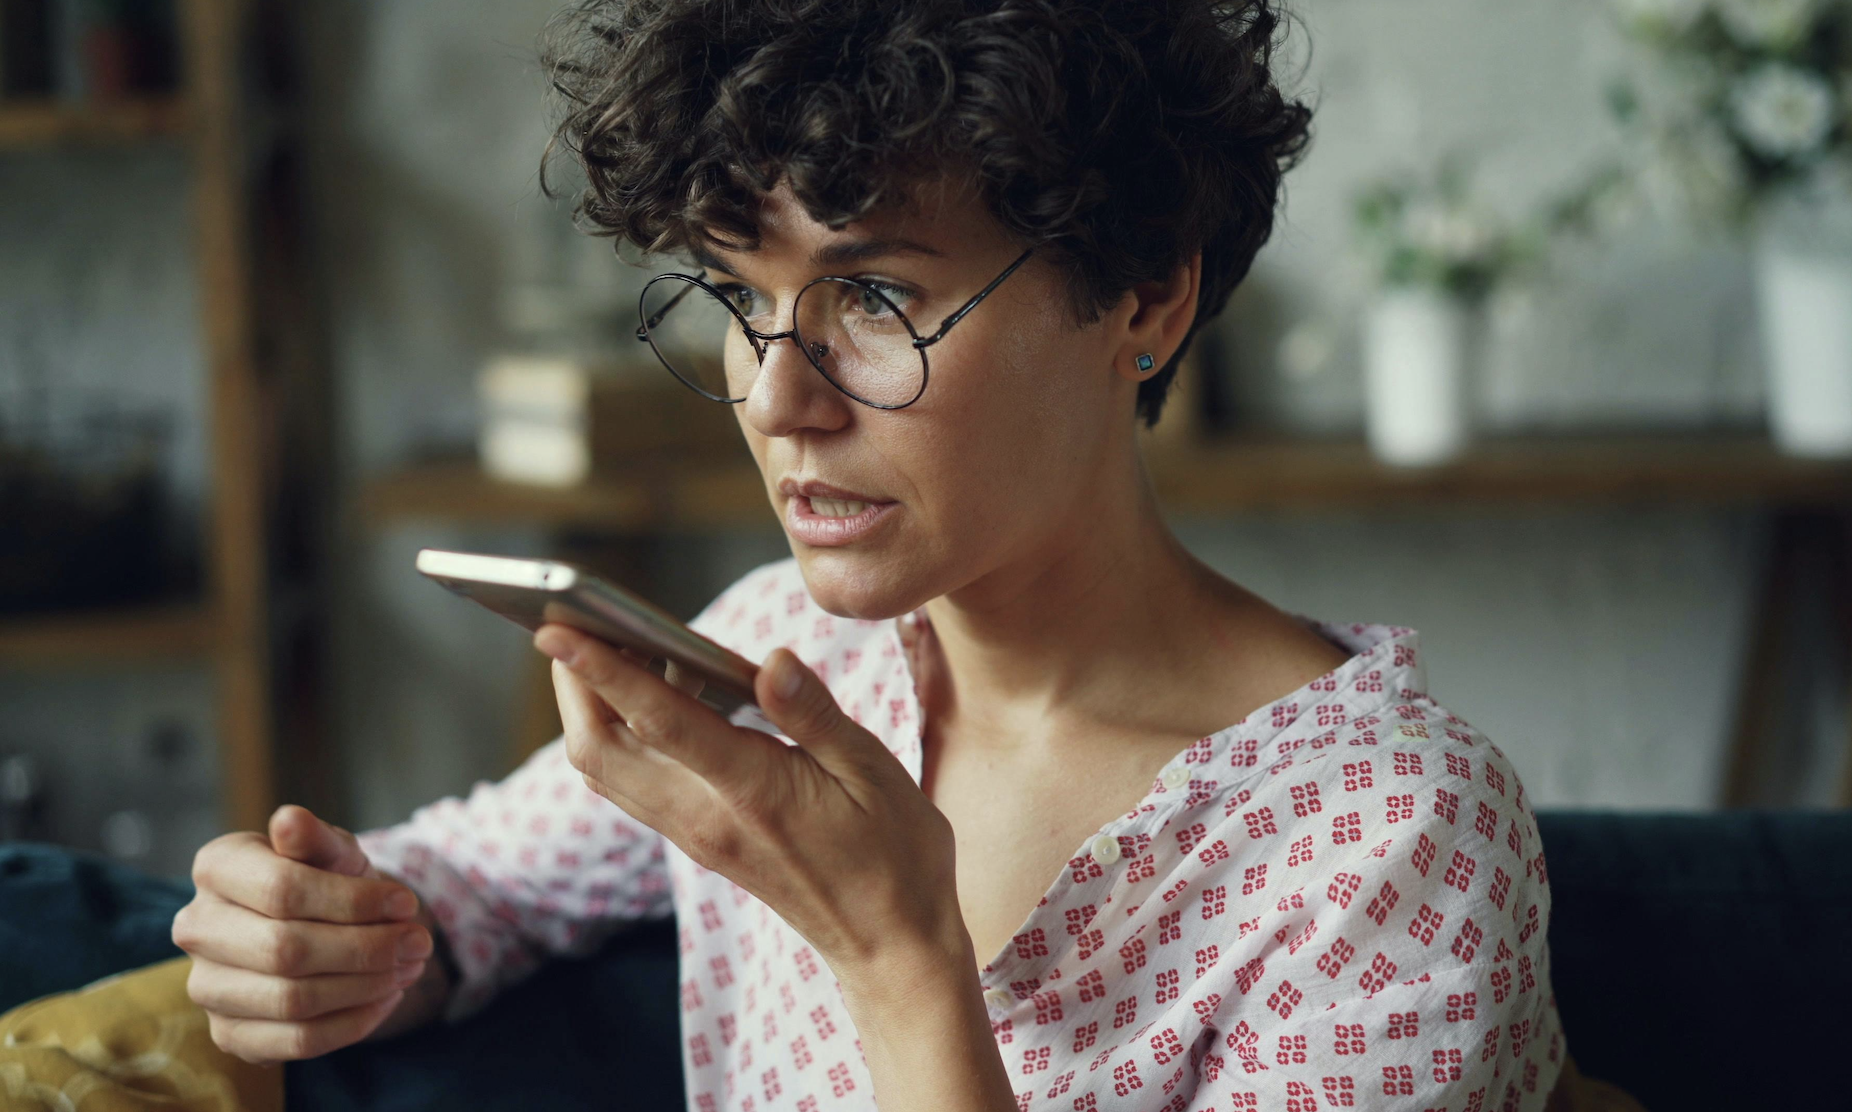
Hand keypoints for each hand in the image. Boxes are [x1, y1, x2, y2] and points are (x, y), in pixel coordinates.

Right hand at [172, 805, 431, 1065]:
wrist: (318, 924)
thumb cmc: (325, 878)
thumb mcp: (331, 850)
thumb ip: (317, 838)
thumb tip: (290, 820)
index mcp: (216, 867)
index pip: (283, 891)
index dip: (353, 901)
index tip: (406, 903)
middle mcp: (197, 928)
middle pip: (286, 951)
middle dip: (367, 948)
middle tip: (419, 942)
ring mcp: (206, 987)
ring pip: (292, 1000)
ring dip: (366, 986)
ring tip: (408, 967)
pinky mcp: (229, 1034)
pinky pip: (296, 1042)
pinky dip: (354, 1023)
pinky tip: (386, 997)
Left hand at [535, 622, 964, 978]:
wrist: (890, 943)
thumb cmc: (894, 853)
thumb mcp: (875, 771)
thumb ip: (814, 713)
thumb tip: (772, 658)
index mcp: (752, 792)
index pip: (658, 722)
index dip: (604, 670)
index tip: (556, 627)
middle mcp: (706, 818)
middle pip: (598, 751)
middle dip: (575, 683)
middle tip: (578, 621)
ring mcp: (696, 834)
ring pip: (607, 770)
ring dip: (591, 708)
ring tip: (619, 645)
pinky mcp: (700, 841)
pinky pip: (635, 784)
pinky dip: (624, 734)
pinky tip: (664, 695)